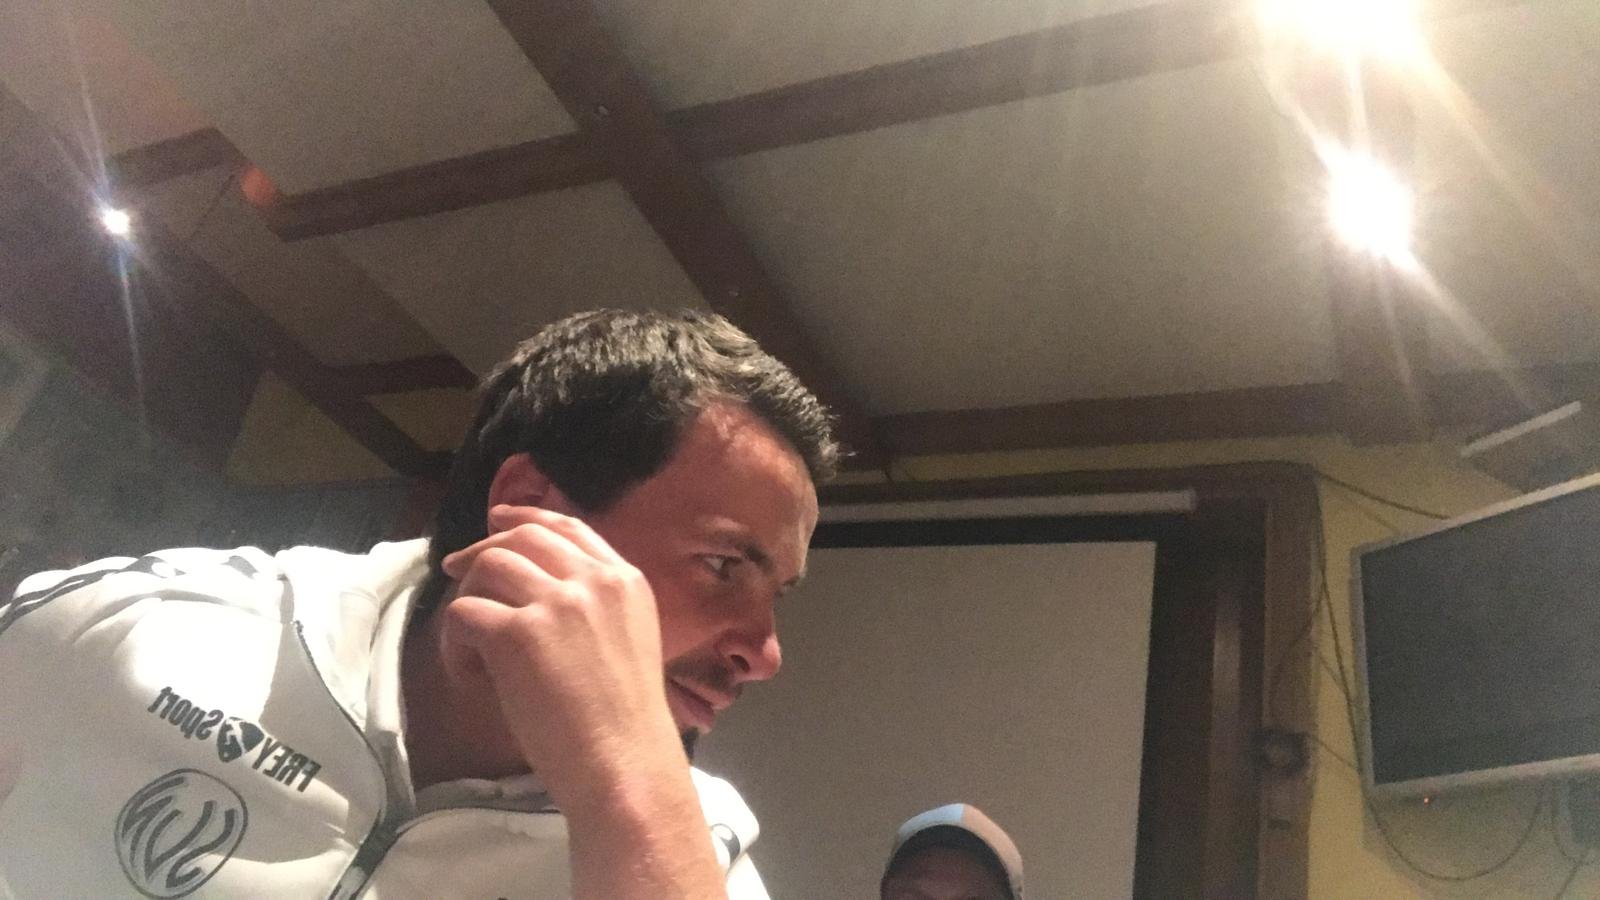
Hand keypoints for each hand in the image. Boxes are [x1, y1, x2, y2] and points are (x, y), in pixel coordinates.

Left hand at [438, 504, 685, 814]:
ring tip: (469, 645)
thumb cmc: (628, 723)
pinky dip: (454, 642)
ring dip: (468, 599)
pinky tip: (469, 673)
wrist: (625, 764)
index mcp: (626, 581)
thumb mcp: (630, 641)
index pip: (569, 526)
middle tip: (455, 570)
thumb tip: (541, 594)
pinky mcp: (516, 633)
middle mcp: (592, 580)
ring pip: (488, 567)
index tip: (499, 521)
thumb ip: (597, 608)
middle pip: (524, 537)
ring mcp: (555, 602)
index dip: (527, 517)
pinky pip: (464, 613)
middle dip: (484, 548)